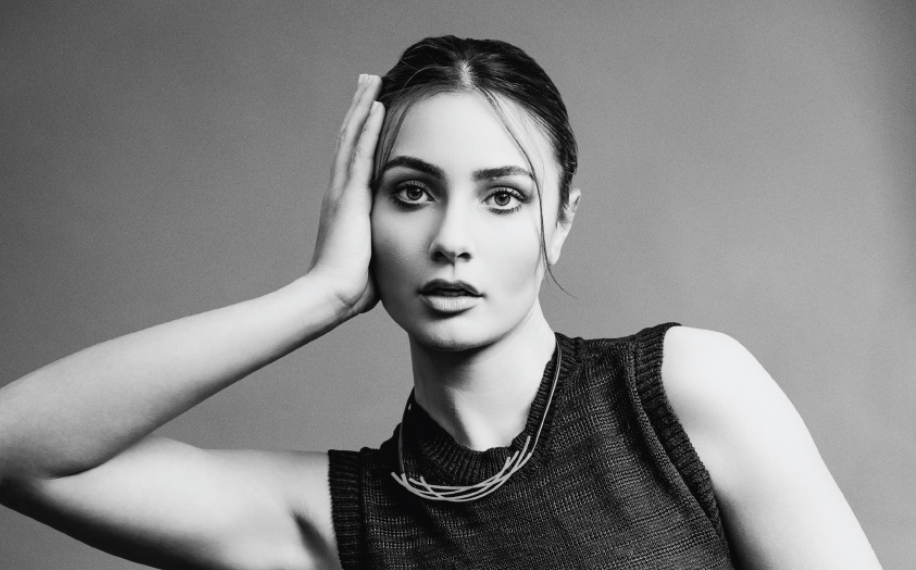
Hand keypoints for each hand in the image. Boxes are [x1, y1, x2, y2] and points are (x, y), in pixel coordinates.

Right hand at [308, 74, 384, 317]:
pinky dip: (368, 128)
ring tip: (372, 80)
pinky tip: (376, 105)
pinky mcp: (349, 196)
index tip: (371, 108)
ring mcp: (342, 191)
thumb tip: (397, 253)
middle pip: (350, 139)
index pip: (355, 158)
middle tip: (368, 81)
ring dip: (363, 107)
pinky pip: (360, 153)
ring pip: (353, 138)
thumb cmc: (351, 287)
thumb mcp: (371, 258)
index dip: (362, 132)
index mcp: (345, 204)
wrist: (332, 296)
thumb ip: (380, 246)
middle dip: (360, 109)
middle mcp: (340, 191)